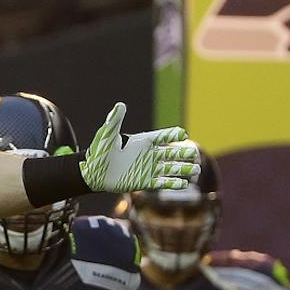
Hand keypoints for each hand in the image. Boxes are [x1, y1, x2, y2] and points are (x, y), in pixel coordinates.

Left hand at [77, 101, 197, 193]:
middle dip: (184, 153)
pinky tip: (184, 184)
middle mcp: (148, 154)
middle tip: (195, 154)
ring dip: (183, 169)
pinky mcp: (145, 182)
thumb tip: (120, 105)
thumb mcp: (107, 135)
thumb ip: (114, 120)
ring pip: (171, 168)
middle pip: (172, 153)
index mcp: (142, 141)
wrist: (93, 173)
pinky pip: (162, 183)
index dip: (173, 135)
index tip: (183, 134)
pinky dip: (173, 183)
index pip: (162, 136)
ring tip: (196, 169)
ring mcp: (148, 168)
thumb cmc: (99, 152)